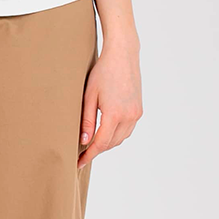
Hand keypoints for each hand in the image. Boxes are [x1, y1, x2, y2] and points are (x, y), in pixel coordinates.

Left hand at [79, 39, 141, 167]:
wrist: (123, 55)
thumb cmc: (103, 72)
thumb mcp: (89, 96)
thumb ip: (87, 120)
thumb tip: (84, 141)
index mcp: (114, 114)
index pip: (101, 143)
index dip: (89, 154)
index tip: (79, 162)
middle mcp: (129, 116)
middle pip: (111, 143)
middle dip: (97, 150)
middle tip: (82, 153)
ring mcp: (136, 113)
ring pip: (121, 138)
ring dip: (107, 143)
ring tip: (92, 143)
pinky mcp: (139, 110)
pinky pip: (127, 130)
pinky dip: (116, 134)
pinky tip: (106, 132)